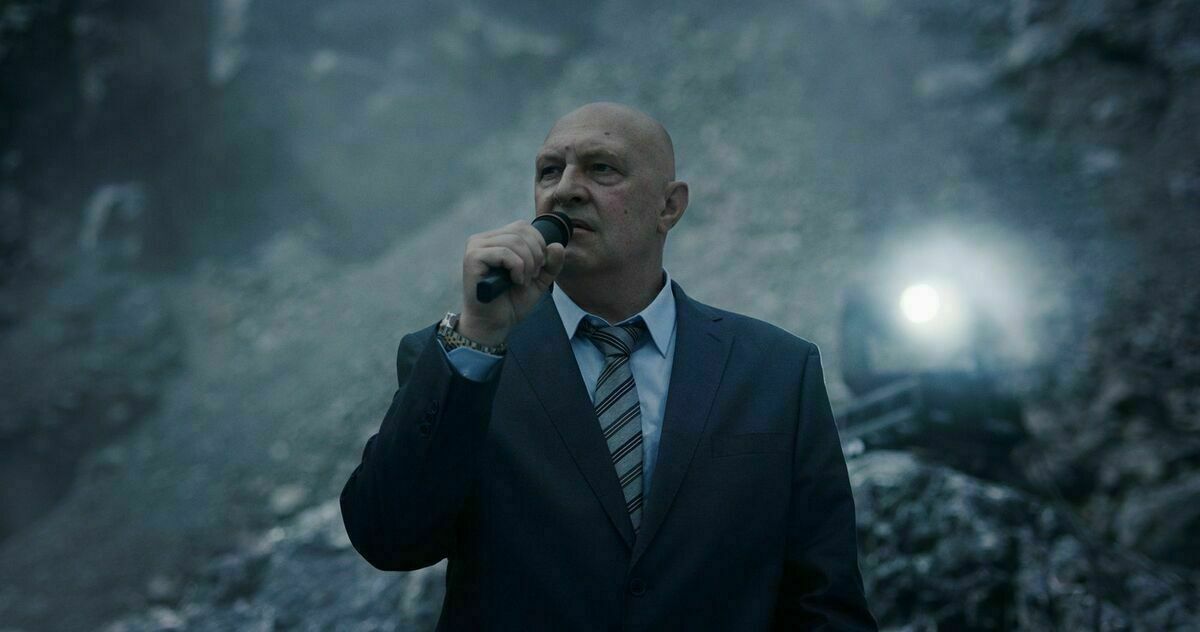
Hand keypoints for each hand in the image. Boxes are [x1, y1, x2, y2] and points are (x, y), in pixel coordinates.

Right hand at [459, 220, 565, 344]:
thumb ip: (551, 263)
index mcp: (496, 239)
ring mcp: (475, 247)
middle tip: (532, 276)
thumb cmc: (511, 301)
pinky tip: (514, 281)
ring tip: (523, 281)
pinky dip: (517, 268)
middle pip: (521, 231)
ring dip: (527, 264)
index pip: (524, 227)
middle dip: (535, 255)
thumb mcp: (539, 280)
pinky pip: (504, 253)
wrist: (494, 323)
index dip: (538, 245)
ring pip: (514, 242)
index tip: (538, 269)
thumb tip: (557, 245)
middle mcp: (483, 239)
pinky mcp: (472, 258)